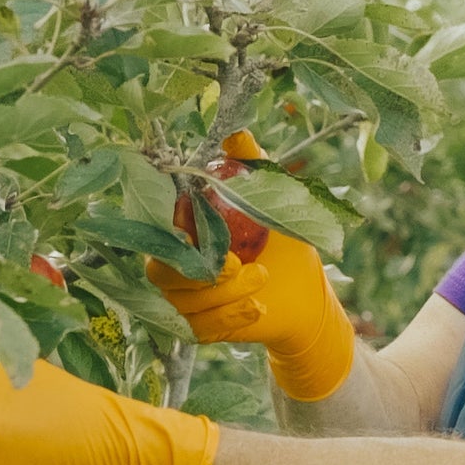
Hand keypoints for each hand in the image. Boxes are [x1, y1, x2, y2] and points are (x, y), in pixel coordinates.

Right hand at [149, 134, 355, 401]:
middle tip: (236, 262)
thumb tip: (235, 134)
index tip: (195, 231)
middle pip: (160, 272)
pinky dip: (230, 318)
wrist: (306, 295)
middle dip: (197, 270)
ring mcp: (184, 302)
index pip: (158, 231)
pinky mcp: (201, 330)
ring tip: (262, 278)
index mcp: (184, 233)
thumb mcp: (274, 199)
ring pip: (184, 303)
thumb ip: (252, 166)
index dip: (170, 232)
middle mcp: (175, 268)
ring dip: (224, 293)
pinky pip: (200, 329)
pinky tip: (257, 308)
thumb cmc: (284, 243)